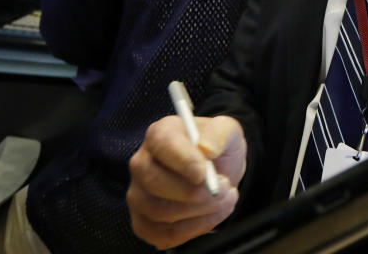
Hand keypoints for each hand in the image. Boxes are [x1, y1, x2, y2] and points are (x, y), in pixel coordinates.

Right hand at [127, 115, 245, 249]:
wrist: (217, 172)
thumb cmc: (218, 150)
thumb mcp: (228, 132)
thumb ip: (221, 133)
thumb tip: (208, 148)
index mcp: (160, 134)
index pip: (162, 145)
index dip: (183, 160)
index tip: (203, 173)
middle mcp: (142, 163)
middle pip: (155, 182)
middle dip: (195, 192)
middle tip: (224, 189)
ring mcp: (139, 194)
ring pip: (160, 212)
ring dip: (199, 212)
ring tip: (224, 200)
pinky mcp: (144, 222)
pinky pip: (164, 234)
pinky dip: (193, 229)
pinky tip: (210, 215)